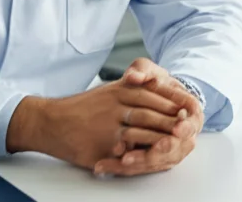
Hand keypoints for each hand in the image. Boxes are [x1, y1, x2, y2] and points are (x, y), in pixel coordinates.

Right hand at [4, 77, 188, 171]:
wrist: (50, 120)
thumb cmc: (80, 107)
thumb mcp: (107, 91)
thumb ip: (130, 88)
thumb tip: (155, 85)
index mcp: (121, 89)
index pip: (155, 93)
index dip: (174, 102)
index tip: (190, 109)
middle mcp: (117, 103)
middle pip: (154, 111)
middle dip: (173, 121)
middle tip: (190, 128)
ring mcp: (110, 123)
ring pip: (144, 130)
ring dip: (163, 137)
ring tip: (179, 142)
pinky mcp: (104, 142)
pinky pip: (127, 148)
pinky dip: (141, 153)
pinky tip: (154, 155)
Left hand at [93, 58, 205, 176]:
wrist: (149, 98)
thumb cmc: (153, 84)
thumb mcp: (149, 72)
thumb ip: (142, 71)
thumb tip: (133, 76)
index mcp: (190, 112)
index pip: (193, 123)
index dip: (187, 127)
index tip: (178, 128)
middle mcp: (184, 135)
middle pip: (177, 148)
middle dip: (161, 151)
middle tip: (150, 151)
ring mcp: (170, 150)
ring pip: (158, 162)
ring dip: (141, 162)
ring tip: (122, 160)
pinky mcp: (153, 159)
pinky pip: (141, 167)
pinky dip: (124, 168)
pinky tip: (107, 165)